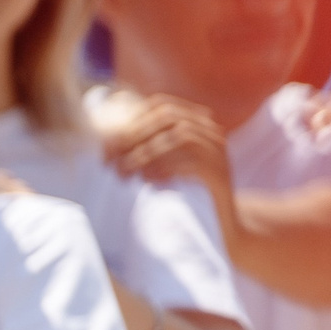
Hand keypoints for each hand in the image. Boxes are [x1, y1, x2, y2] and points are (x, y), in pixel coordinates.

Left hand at [99, 93, 233, 200]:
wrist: (222, 224)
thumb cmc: (187, 194)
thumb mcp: (167, 166)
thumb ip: (149, 148)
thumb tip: (110, 142)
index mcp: (198, 124)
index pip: (162, 105)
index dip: (132, 119)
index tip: (108, 142)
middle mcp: (211, 132)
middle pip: (169, 117)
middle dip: (135, 134)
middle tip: (110, 156)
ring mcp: (219, 152)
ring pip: (180, 136)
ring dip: (145, 152)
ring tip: (123, 172)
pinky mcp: (220, 174)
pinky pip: (191, 162)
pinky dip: (164, 168)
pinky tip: (146, 181)